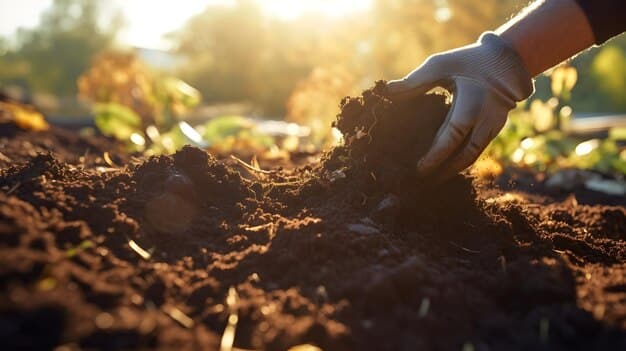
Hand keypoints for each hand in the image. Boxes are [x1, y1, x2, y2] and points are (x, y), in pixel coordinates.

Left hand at [387, 32, 533, 179]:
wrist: (509, 58)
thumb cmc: (470, 60)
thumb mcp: (440, 65)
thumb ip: (414, 81)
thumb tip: (387, 92)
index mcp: (470, 106)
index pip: (451, 138)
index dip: (435, 156)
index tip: (419, 169)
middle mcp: (485, 120)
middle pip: (464, 156)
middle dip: (443, 171)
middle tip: (423, 181)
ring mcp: (494, 126)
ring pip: (473, 156)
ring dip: (454, 169)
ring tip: (435, 178)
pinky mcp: (497, 127)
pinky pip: (479, 150)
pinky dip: (463, 159)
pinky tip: (449, 165)